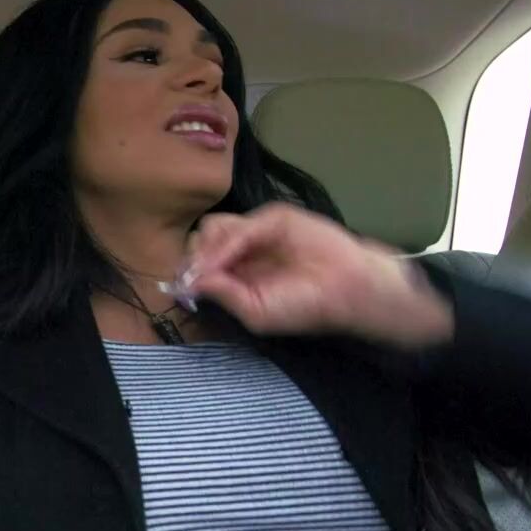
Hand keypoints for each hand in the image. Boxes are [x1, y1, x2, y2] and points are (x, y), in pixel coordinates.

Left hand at [182, 204, 452, 348]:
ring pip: (213, 227)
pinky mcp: (272, 219)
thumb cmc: (303, 307)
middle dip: (194, 257)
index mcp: (233, 276)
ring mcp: (254, 233)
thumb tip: (188, 283)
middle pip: (199, 241)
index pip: (197, 265)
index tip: (185, 285)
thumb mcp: (256, 312)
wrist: (345, 288)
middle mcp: (239, 253)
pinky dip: (229, 241)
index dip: (188, 271)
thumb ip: (222, 295)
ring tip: (218, 266)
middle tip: (199, 274)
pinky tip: (229, 257)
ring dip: (209, 246)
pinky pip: (240, 224)